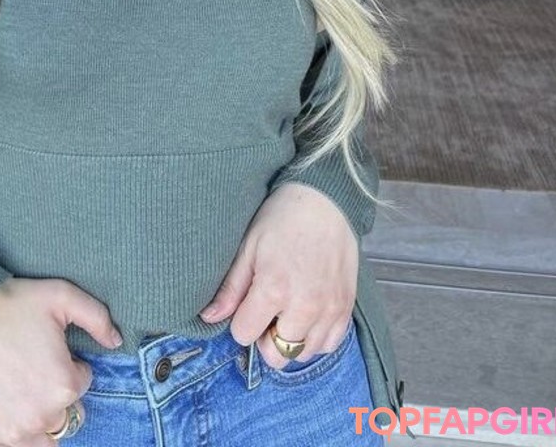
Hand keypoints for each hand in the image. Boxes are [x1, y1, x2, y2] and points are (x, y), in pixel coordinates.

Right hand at [0, 277, 121, 446]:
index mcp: (65, 385)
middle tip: (35, 365)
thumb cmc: (13, 304)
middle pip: (68, 411)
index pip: (83, 382)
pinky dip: (20, 427)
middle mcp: (44, 415)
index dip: (69, 363)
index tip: (50, 349)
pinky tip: (10, 400)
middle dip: (58, 392)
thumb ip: (98, 318)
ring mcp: (18, 430)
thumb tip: (116, 341)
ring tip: (26, 386)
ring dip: (43, 416)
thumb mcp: (62, 295)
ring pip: (48, 434)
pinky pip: (21, 444)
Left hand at [198, 182, 358, 371]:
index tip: (245, 304)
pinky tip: (307, 315)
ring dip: (290, 339)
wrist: (324, 200)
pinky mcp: (346, 308)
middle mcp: (304, 307)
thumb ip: (230, 287)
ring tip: (287, 310)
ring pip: (303, 354)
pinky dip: (315, 337)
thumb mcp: (248, 246)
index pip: (244, 334)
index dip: (240, 321)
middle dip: (264, 337)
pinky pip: (329, 345)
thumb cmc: (281, 218)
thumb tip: (208, 317)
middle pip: (275, 355)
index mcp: (273, 289)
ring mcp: (329, 310)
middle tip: (266, 310)